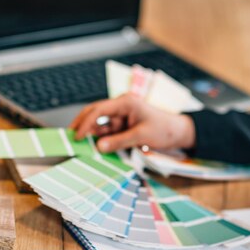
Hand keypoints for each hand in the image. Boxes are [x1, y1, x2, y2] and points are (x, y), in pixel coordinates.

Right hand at [69, 94, 195, 152]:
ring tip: (79, 145)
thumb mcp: (142, 136)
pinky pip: (108, 132)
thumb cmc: (164, 129)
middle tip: (70, 137)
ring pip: (100, 124)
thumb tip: (99, 147)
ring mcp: (122, 116)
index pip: (100, 110)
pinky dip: (101, 139)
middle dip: (82, 125)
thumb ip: (120, 141)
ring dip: (91, 134)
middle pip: (96, 113)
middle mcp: (121, 107)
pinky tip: (93, 147)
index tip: (77, 135)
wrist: (179, 132)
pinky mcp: (123, 126)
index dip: (86, 122)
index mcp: (126, 102)